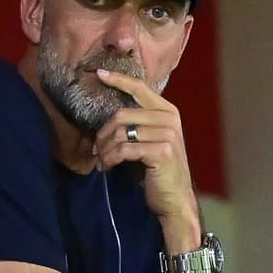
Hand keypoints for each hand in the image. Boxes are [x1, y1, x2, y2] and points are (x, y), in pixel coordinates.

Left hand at [94, 69, 200, 251]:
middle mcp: (169, 118)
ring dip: (105, 150)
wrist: (175, 199)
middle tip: (96, 150)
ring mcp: (167, 134)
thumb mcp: (150, 141)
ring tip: (102, 161)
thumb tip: (108, 117)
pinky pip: (124, 149)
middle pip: (122, 114)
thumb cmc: (157, 171)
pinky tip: (107, 167)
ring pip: (120, 133)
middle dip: (103, 134)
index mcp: (167, 111)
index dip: (118, 79)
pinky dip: (110, 159)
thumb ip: (137, 124)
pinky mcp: (161, 151)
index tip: (99, 74)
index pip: (139, 88)